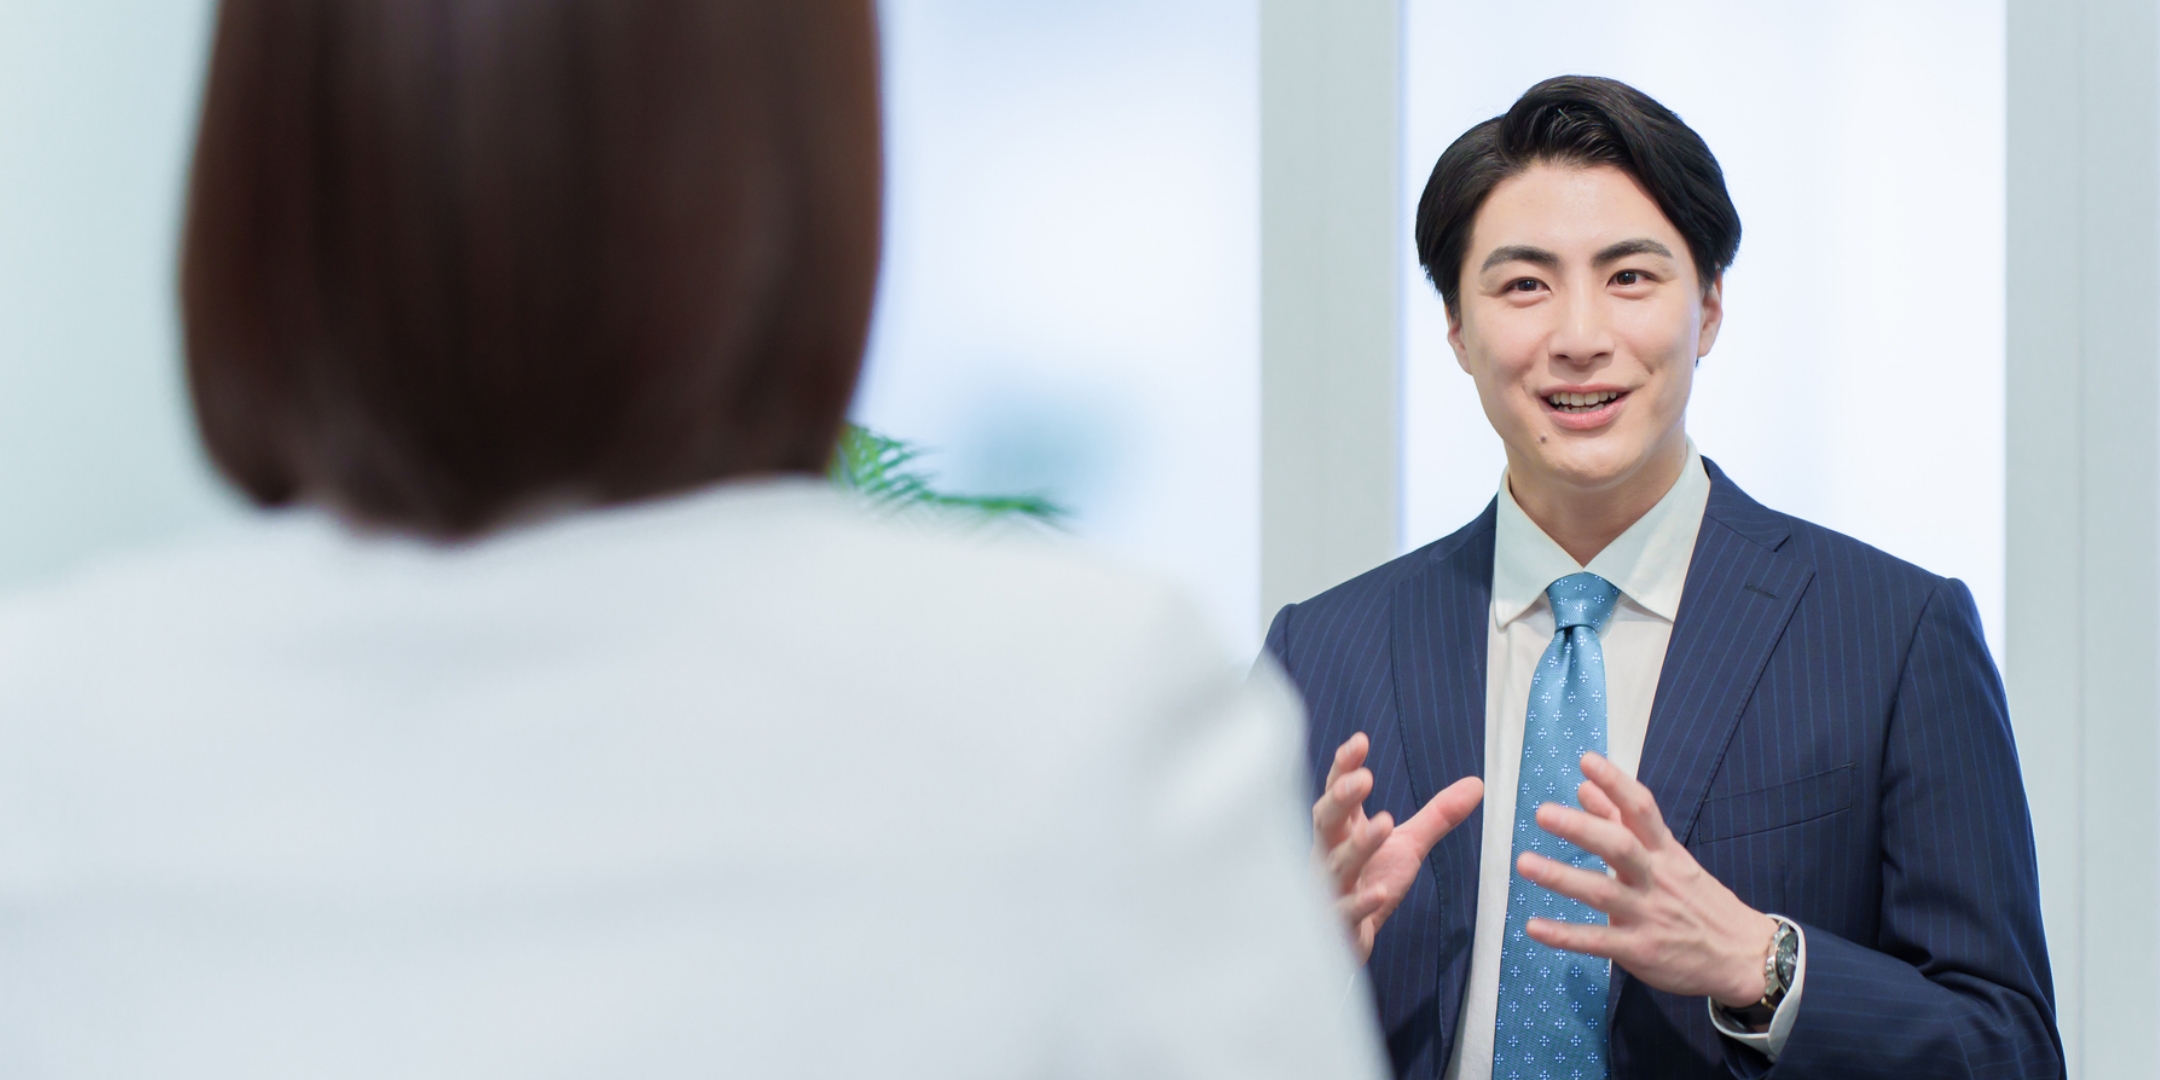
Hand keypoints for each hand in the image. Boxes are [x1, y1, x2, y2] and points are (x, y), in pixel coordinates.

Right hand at [1313, 732, 1482, 962]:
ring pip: (1338, 864)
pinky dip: (1360, 901)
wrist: (1349, 939)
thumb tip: (1477, 783)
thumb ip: (1437, 816)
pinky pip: (1345, 911)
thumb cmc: (1370, 881)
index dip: (1345, 767)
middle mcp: (1329, 854)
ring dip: (1358, 845)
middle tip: (1365, 780)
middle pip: (1326, 821)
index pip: (1338, 792)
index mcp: (1342, 830)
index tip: (1360, 742)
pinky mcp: (1338, 923)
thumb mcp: (1408, 846)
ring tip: (1383, 824)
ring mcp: (1330, 888)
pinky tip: (1378, 891)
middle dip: (1342, 799)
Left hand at [1515, 751, 1775, 1007]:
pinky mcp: (1640, 950)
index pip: (1642, 810)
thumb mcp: (1668, 856)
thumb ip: (1623, 822)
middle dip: (1582, 829)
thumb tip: (1584, 786)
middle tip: (1543, 813)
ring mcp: (1648, 915)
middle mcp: (1656, 878)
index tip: (1587, 760)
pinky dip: (1565, 935)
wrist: (1743, 955)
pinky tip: (1534, 926)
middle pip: (1620, 847)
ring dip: (1562, 877)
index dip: (1616, 783)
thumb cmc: (1697, 899)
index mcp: (1665, 852)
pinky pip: (1598, 942)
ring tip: (1525, 863)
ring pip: (1603, 893)